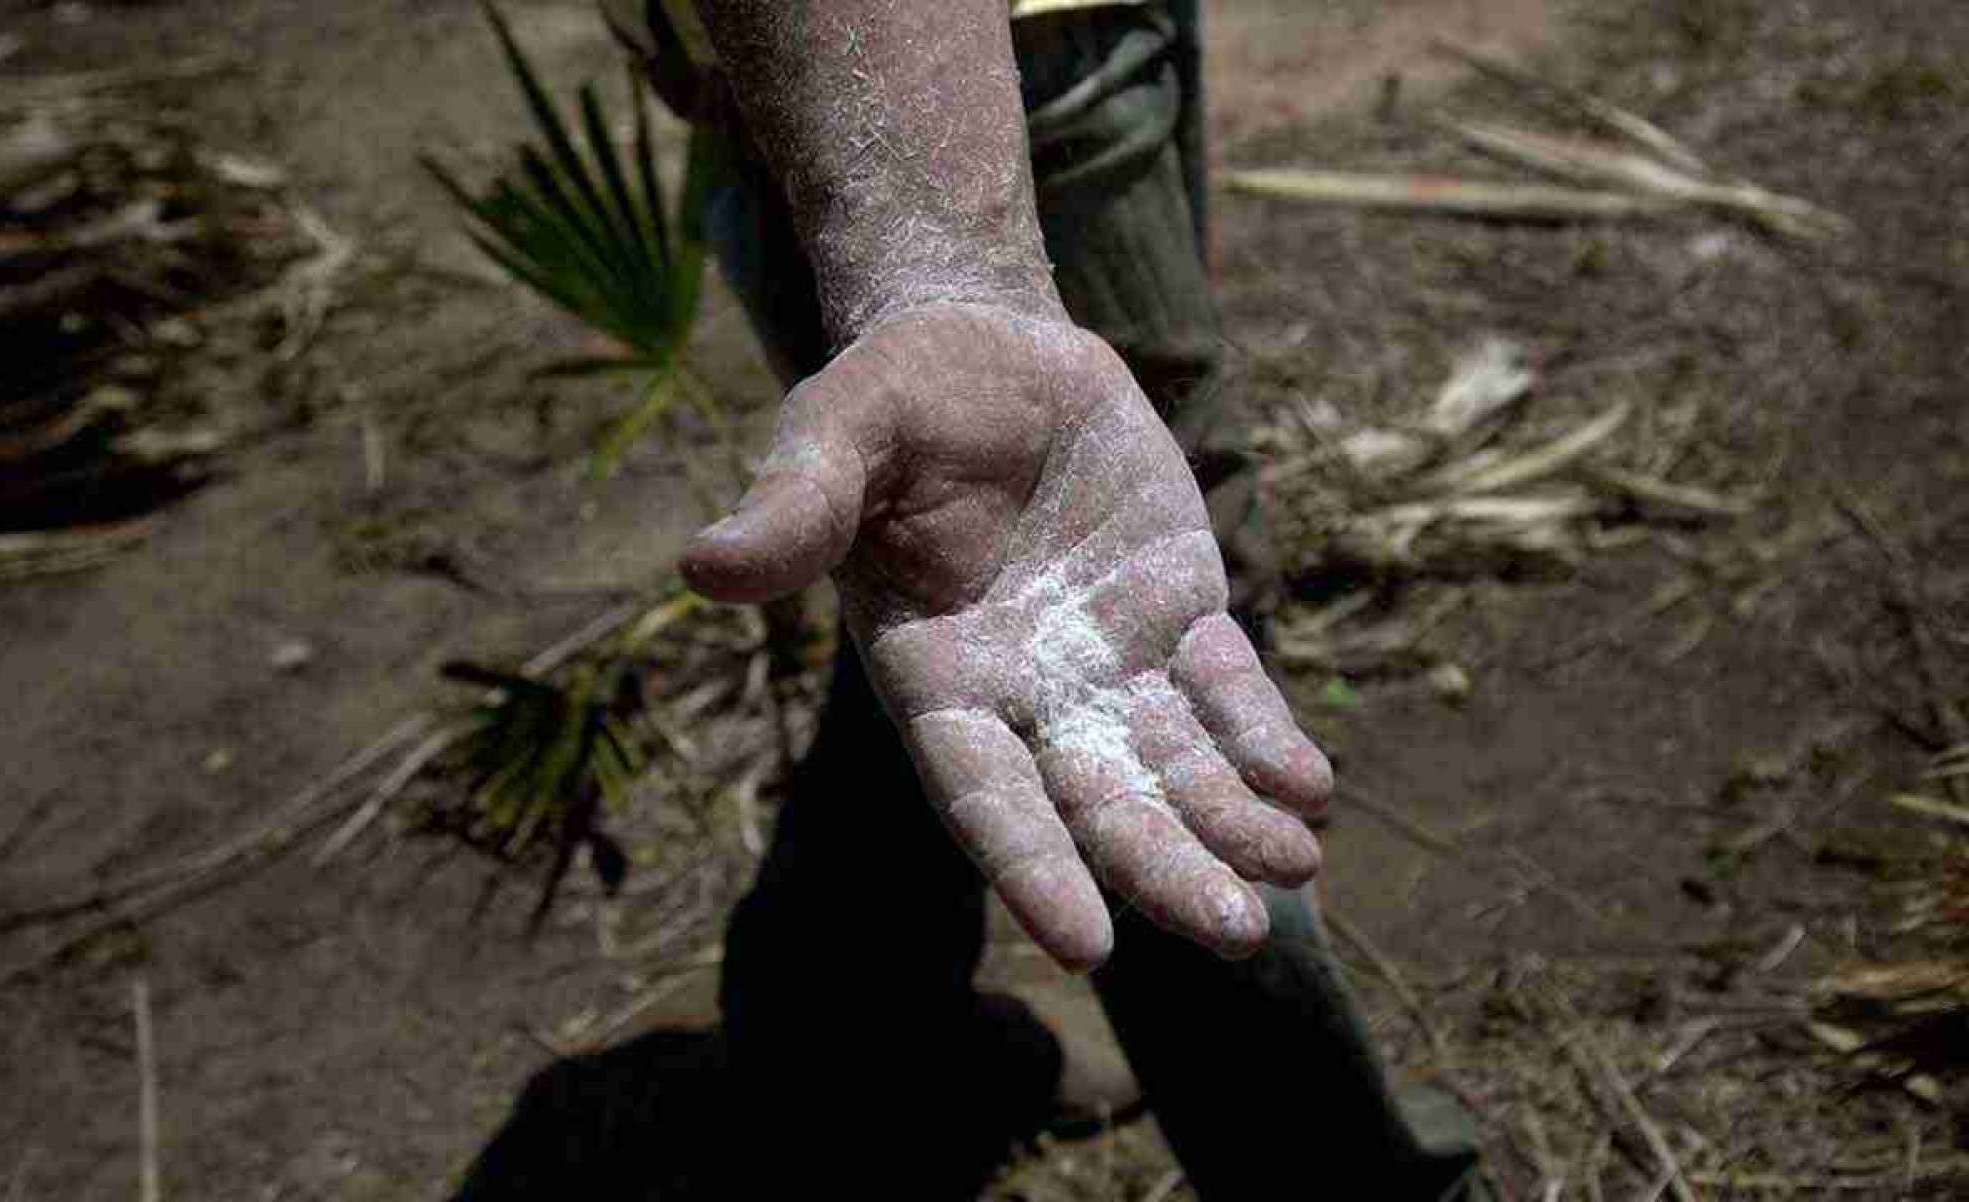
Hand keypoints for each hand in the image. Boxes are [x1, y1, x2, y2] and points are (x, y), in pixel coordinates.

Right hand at [682, 304, 1330, 970]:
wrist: (983, 348)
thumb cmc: (892, 399)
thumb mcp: (836, 433)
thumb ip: (794, 505)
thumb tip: (701, 566)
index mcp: (934, 676)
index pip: (981, 791)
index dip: (1030, 865)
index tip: (1086, 944)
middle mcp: (1026, 694)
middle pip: (1099, 802)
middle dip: (1163, 868)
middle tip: (1235, 936)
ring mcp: (1110, 663)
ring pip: (1175, 766)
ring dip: (1232, 823)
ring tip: (1293, 868)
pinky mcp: (1179, 617)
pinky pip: (1230, 693)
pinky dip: (1266, 740)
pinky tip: (1310, 788)